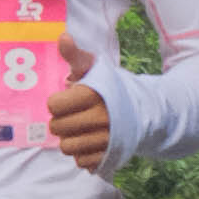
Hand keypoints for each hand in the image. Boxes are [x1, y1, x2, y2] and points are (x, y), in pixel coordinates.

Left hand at [45, 34, 113, 171]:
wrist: (144, 110)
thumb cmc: (110, 87)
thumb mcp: (94, 68)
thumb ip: (75, 56)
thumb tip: (62, 37)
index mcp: (94, 94)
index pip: (54, 106)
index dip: (57, 103)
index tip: (67, 100)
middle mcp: (102, 118)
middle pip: (57, 128)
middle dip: (61, 121)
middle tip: (73, 115)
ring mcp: (107, 140)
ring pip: (66, 147)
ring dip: (69, 139)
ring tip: (80, 129)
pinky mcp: (110, 157)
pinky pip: (81, 161)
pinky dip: (82, 153)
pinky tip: (90, 141)